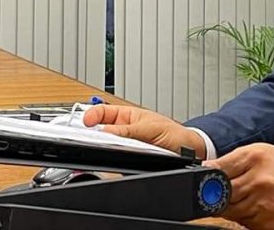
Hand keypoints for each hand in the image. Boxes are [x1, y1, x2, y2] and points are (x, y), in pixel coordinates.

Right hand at [83, 104, 206, 157]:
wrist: (187, 152)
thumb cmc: (173, 133)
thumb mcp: (151, 128)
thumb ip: (130, 130)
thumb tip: (108, 132)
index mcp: (127, 115)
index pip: (102, 112)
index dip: (91, 116)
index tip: (85, 122)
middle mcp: (124, 130)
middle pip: (100, 131)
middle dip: (94, 134)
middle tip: (90, 139)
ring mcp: (126, 146)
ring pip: (107, 147)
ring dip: (104, 148)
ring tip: (102, 148)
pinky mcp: (129, 160)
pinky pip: (115, 160)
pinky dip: (112, 161)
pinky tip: (114, 159)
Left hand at [205, 143, 273, 229]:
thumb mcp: (265, 152)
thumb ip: (236, 159)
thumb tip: (209, 168)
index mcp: (254, 158)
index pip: (215, 169)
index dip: (205, 176)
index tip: (201, 178)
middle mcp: (256, 181)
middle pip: (218, 194)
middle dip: (215, 195)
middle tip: (220, 192)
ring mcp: (260, 206)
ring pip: (229, 211)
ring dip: (231, 206)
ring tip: (248, 197)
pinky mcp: (265, 226)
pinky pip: (243, 223)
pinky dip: (245, 217)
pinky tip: (258, 208)